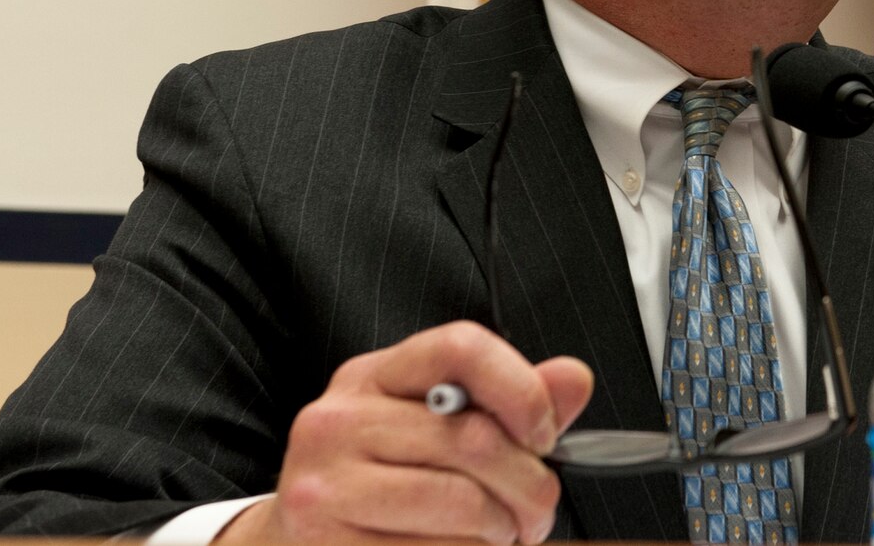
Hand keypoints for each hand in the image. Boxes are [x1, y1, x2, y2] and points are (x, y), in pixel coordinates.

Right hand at [221, 321, 593, 543]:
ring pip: (461, 503)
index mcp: (374, 375)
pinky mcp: (325, 545)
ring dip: (503, 531)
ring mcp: (324, 487)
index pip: (461, 347)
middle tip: (539, 511)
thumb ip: (512, 400)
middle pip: (473, 438)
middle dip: (530, 485)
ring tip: (502, 535)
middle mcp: (337, 420)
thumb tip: (575, 379)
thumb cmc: (388, 478)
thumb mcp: (438, 423)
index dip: (522, 389)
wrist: (299, 541)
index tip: (545, 435)